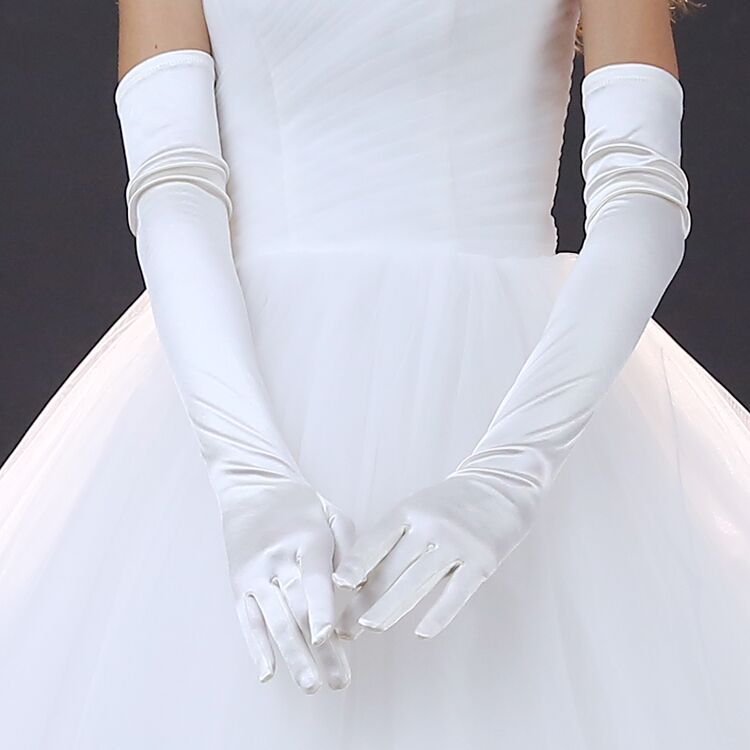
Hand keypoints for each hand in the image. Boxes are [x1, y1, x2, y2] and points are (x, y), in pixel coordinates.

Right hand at [222, 479, 354, 692]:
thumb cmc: (302, 505)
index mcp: (306, 538)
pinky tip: (267, 673)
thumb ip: (349, 548)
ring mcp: (254, 573)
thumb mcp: (332, 513)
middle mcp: (277, 558)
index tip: (329, 638)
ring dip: (292, 656)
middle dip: (319, 648)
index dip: (321, 609)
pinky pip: (247, 620)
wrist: (253, 487)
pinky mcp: (238, 584)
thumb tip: (361, 588)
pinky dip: (256, 648)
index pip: (313, 579)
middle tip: (339, 681)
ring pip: (273, 621)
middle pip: (297, 608)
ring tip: (311, 685)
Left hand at [332, 473, 530, 639]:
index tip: (334, 587)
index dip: (354, 566)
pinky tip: (422, 632)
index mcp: (409, 511)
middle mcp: (430, 525)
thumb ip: (393, 541)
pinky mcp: (483, 560)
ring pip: (417, 582)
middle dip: (365, 600)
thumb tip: (360, 582)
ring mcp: (457, 543)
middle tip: (343, 626)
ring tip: (369, 627)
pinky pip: (457, 593)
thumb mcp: (417, 509)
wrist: (503, 484)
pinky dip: (438, 614)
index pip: (375, 542)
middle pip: (392, 569)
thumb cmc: (449, 504)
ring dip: (391, 608)